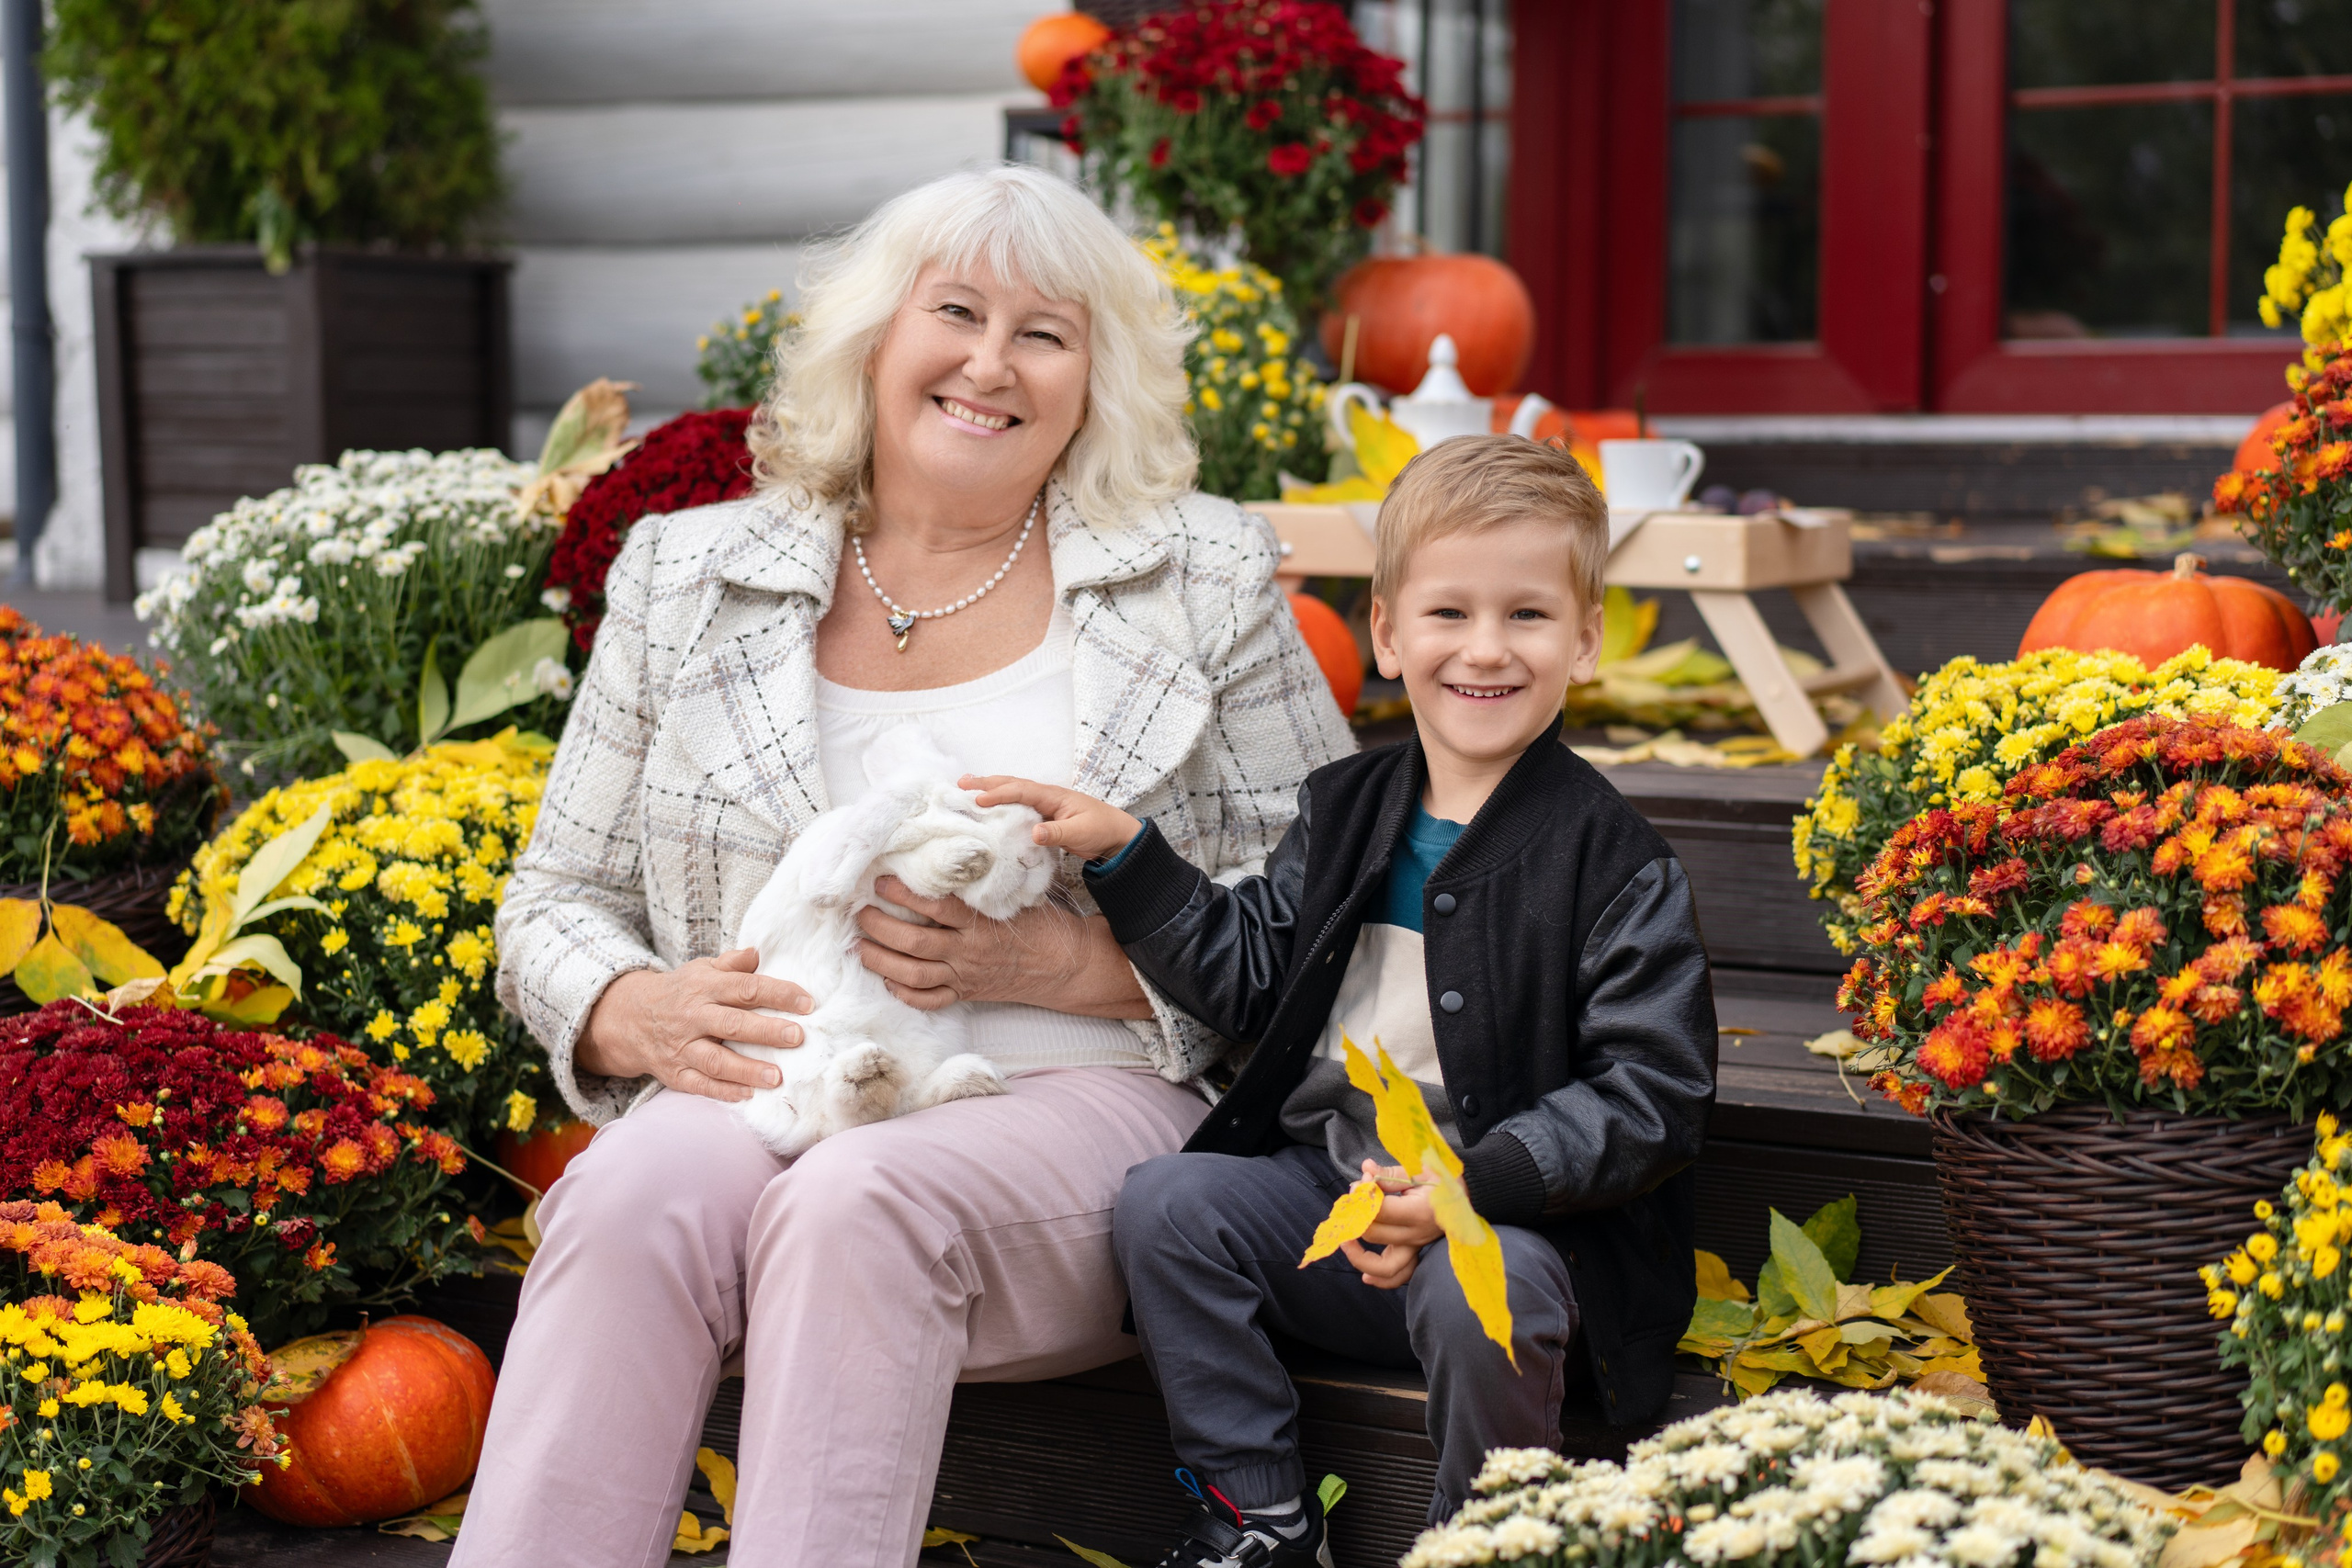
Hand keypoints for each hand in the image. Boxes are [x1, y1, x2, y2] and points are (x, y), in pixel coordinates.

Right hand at [576, 948, 811, 1102]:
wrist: (629, 1018)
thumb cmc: (680, 992)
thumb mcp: (702, 970)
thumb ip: (732, 964)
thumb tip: (757, 952)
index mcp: (704, 988)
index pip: (745, 988)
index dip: (778, 994)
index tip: (807, 1002)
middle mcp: (693, 1017)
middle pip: (732, 1025)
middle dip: (766, 1031)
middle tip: (798, 1037)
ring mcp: (683, 1048)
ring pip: (716, 1061)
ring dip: (747, 1070)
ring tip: (777, 1076)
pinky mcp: (676, 1073)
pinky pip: (701, 1085)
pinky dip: (724, 1092)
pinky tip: (748, 1096)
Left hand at [856, 875, 1153, 1017]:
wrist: (1066, 966)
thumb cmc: (1042, 924)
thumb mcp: (1015, 897)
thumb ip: (984, 883)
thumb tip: (952, 853)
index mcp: (980, 924)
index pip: (934, 907)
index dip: (903, 894)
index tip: (882, 881)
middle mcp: (968, 952)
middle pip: (913, 943)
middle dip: (880, 927)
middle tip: (861, 913)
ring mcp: (965, 976)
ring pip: (913, 974)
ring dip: (881, 961)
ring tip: (861, 946)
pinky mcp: (967, 994)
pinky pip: (930, 1000)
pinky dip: (905, 993)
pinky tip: (888, 981)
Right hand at [962, 774, 1143, 862]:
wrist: (1117, 836)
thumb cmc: (1102, 830)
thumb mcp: (1081, 833)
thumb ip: (1057, 832)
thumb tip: (1033, 832)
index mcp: (1054, 796)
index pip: (1021, 791)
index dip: (999, 794)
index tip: (978, 800)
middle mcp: (1046, 797)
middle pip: (1013, 785)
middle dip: (987, 783)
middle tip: (961, 783)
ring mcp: (1044, 807)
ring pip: (1013, 794)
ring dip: (992, 790)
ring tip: (968, 789)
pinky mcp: (1044, 818)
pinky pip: (1018, 808)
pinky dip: (1001, 805)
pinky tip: (989, 810)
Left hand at [1339, 1159, 1444, 1289]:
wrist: (1467, 1195)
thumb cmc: (1443, 1179)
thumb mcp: (1419, 1169)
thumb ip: (1390, 1174)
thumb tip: (1365, 1169)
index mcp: (1419, 1211)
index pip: (1380, 1210)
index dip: (1363, 1196)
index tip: (1361, 1183)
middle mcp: (1417, 1234)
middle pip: (1375, 1234)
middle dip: (1355, 1217)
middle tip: (1350, 1201)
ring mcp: (1416, 1247)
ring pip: (1386, 1267)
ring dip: (1360, 1258)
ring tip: (1346, 1242)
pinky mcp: (1416, 1253)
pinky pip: (1400, 1276)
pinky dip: (1382, 1280)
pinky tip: (1366, 1277)